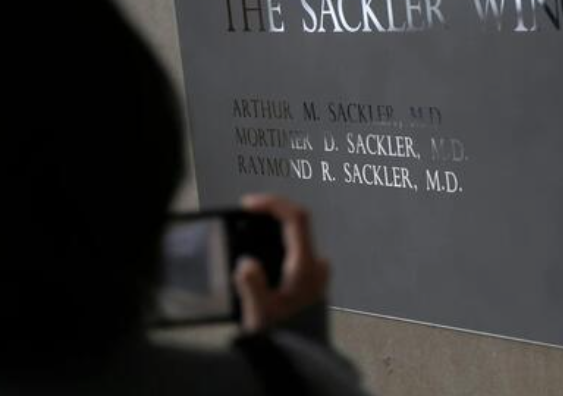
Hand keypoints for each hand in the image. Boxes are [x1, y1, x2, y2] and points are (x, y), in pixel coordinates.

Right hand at [233, 193, 329, 332]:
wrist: (305, 360)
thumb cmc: (287, 338)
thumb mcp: (261, 314)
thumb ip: (252, 285)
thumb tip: (246, 263)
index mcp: (305, 267)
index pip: (296, 218)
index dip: (272, 203)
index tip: (248, 204)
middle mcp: (316, 265)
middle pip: (295, 224)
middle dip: (269, 216)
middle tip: (245, 217)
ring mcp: (317, 272)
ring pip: (296, 237)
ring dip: (273, 232)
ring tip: (248, 237)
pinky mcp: (313, 280)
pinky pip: (296, 251)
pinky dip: (278, 246)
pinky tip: (260, 260)